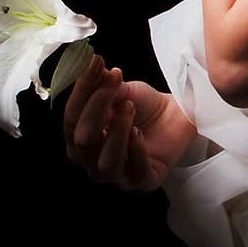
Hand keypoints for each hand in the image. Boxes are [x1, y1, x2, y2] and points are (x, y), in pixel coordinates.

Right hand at [63, 54, 198, 192]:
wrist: (176, 115)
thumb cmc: (143, 106)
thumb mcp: (121, 90)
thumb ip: (102, 83)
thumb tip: (90, 64)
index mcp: (80, 140)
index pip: (71, 119)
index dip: (81, 92)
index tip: (96, 65)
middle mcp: (92, 162)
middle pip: (83, 142)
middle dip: (96, 109)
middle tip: (115, 83)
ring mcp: (117, 176)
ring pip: (106, 163)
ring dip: (117, 131)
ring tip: (129, 107)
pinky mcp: (143, 182)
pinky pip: (135, 171)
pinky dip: (136, 150)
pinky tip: (139, 132)